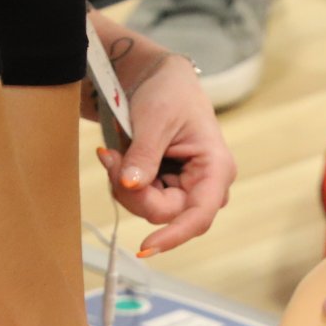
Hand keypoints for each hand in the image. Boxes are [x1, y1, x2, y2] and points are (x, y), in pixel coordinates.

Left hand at [96, 53, 235, 255]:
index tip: (145, 247)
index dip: (174, 236)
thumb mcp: (155, 119)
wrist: (159, 78)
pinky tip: (117, 157)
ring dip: (123, 186)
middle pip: (164, 213)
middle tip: (109, 160)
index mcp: (215, 168)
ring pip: (147, 209)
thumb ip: (144, 155)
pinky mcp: (165, 187)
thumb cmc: (169, 91)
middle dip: (132, 192)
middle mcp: (204, 185)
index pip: (199, 215)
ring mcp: (184, 188)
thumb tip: (131, 185)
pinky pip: (139, 199)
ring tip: (113, 153)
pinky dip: (122, 182)